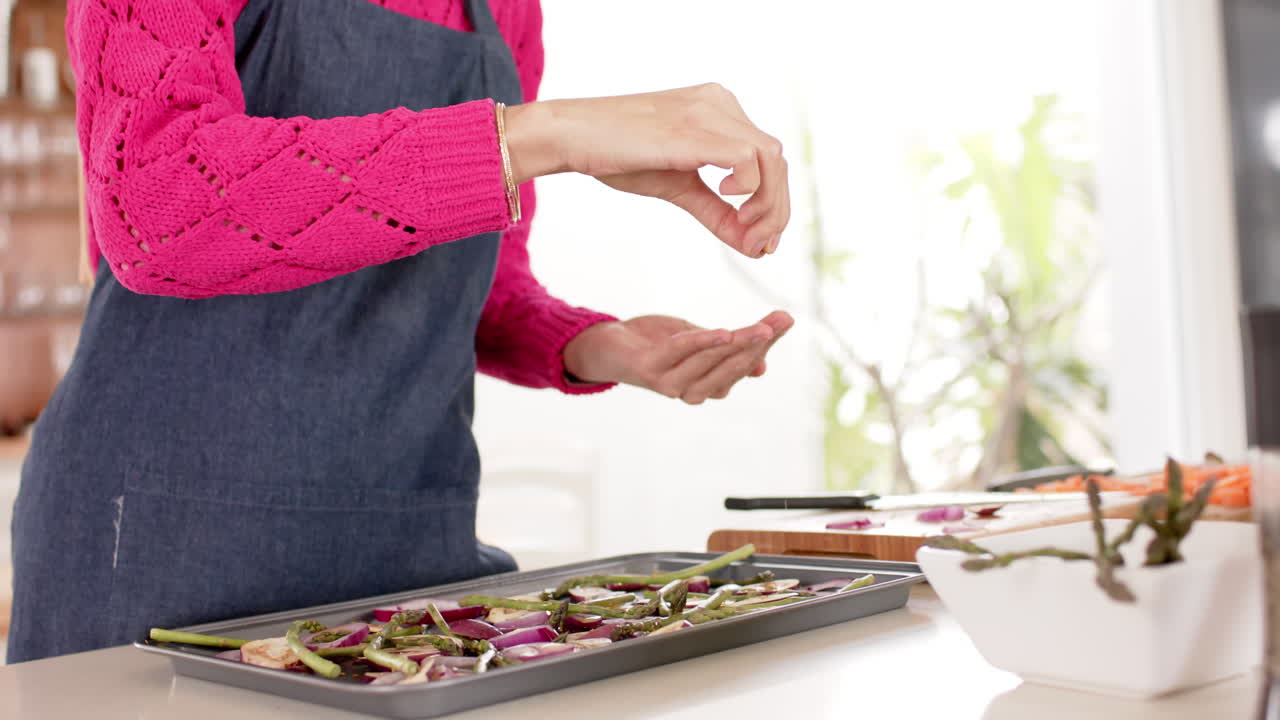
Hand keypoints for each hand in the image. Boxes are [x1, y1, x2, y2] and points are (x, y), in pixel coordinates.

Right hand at [504, 84, 789, 257]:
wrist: (572, 135)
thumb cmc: (618, 156)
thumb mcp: (679, 187)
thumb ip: (717, 212)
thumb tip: (753, 246)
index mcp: (719, 111)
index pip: (767, 158)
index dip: (774, 203)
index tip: (762, 243)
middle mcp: (721, 104)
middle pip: (776, 159)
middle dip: (775, 210)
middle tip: (758, 246)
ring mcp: (709, 111)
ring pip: (770, 157)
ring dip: (766, 204)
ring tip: (744, 231)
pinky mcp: (695, 128)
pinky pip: (747, 156)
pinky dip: (747, 187)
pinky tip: (725, 197)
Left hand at [563, 311, 793, 403]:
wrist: (608, 346)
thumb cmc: (656, 345)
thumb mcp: (697, 345)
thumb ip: (726, 353)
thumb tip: (762, 368)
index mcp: (707, 386)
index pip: (743, 366)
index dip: (765, 344)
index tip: (785, 319)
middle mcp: (691, 391)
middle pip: (731, 367)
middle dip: (759, 344)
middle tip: (782, 320)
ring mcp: (669, 383)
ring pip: (710, 361)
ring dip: (738, 344)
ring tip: (762, 327)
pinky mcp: (648, 370)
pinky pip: (680, 353)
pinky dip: (703, 343)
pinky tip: (724, 332)